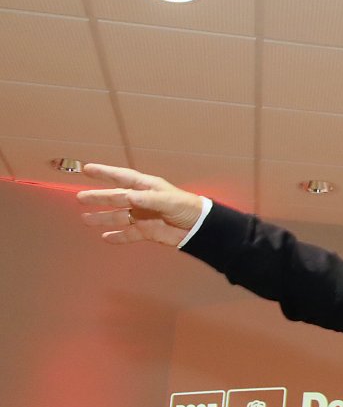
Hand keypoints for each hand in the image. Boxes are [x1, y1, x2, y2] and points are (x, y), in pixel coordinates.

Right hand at [77, 163, 204, 245]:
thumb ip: (148, 199)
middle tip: (80, 198)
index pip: (122, 177)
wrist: (199, 227)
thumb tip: (127, 197)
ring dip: (102, 218)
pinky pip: (128, 234)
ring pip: (118, 216)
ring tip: (85, 219)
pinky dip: (117, 237)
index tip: (87, 169)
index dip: (105, 173)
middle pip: (115, 197)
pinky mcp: (146, 232)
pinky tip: (105, 238)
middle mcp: (141, 200)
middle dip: (98, 198)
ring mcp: (142, 216)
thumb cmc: (186, 207)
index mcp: (146, 187)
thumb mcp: (168, 200)